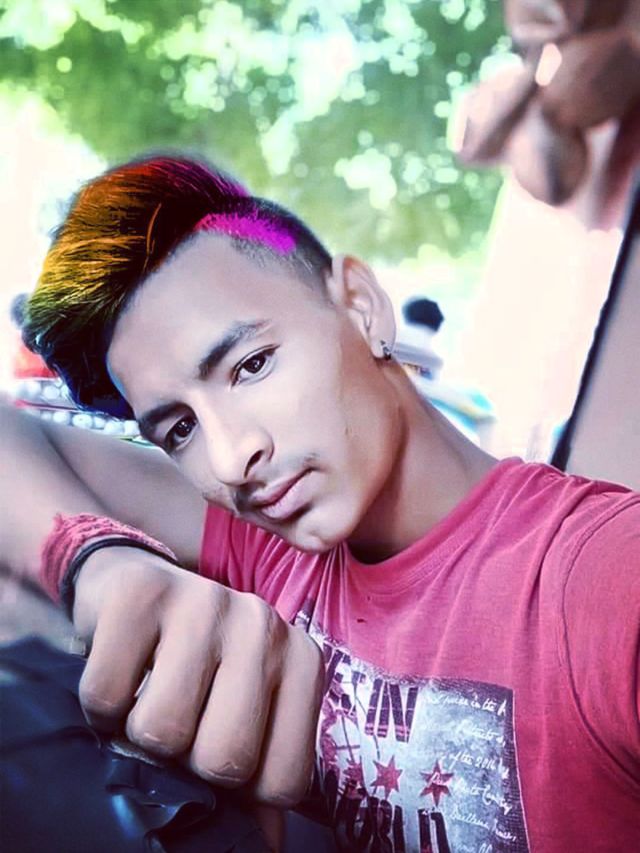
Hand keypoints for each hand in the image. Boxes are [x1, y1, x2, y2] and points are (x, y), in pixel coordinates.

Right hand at [72, 547, 323, 805]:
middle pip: (224, 758)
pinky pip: (105, 695)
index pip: (283, 781)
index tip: (217, 748)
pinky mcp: (140, 593)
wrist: (135, 587)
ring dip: (138, 730)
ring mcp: (204, 600)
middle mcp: (264, 623)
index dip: (240, 790)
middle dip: (186, 760)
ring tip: (148, 692)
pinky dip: (101, 705)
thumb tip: (265, 848)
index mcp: (300, 660)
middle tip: (181, 721)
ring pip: (160, 729)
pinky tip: (121, 672)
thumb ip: (259, 775)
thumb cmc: (196, 665)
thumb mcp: (241, 712)